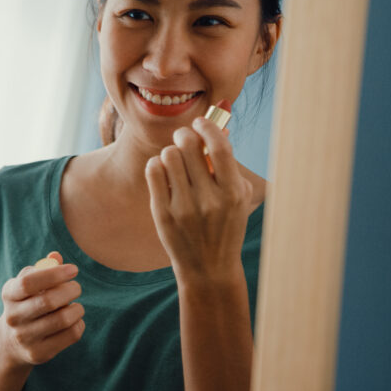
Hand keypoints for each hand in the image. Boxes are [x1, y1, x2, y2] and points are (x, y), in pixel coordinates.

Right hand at [0, 251, 84, 365]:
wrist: (10, 342)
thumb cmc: (26, 303)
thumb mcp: (27, 284)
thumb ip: (42, 269)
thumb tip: (56, 257)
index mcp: (9, 294)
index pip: (28, 283)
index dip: (54, 274)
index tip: (73, 270)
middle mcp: (13, 317)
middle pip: (48, 301)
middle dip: (70, 290)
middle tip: (76, 287)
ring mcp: (25, 337)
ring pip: (62, 320)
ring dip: (77, 309)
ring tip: (76, 306)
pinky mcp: (39, 353)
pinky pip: (70, 335)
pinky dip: (79, 324)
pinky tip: (75, 320)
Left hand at [144, 116, 253, 282]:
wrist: (208, 267)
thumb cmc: (225, 225)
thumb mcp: (237, 198)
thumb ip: (228, 165)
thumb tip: (218, 128)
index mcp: (233, 193)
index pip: (219, 147)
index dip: (208, 127)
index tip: (200, 123)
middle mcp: (209, 200)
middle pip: (188, 146)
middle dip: (184, 134)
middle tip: (183, 137)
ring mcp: (183, 207)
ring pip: (168, 155)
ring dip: (170, 151)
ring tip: (175, 160)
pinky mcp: (162, 213)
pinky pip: (153, 171)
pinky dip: (157, 164)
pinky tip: (163, 171)